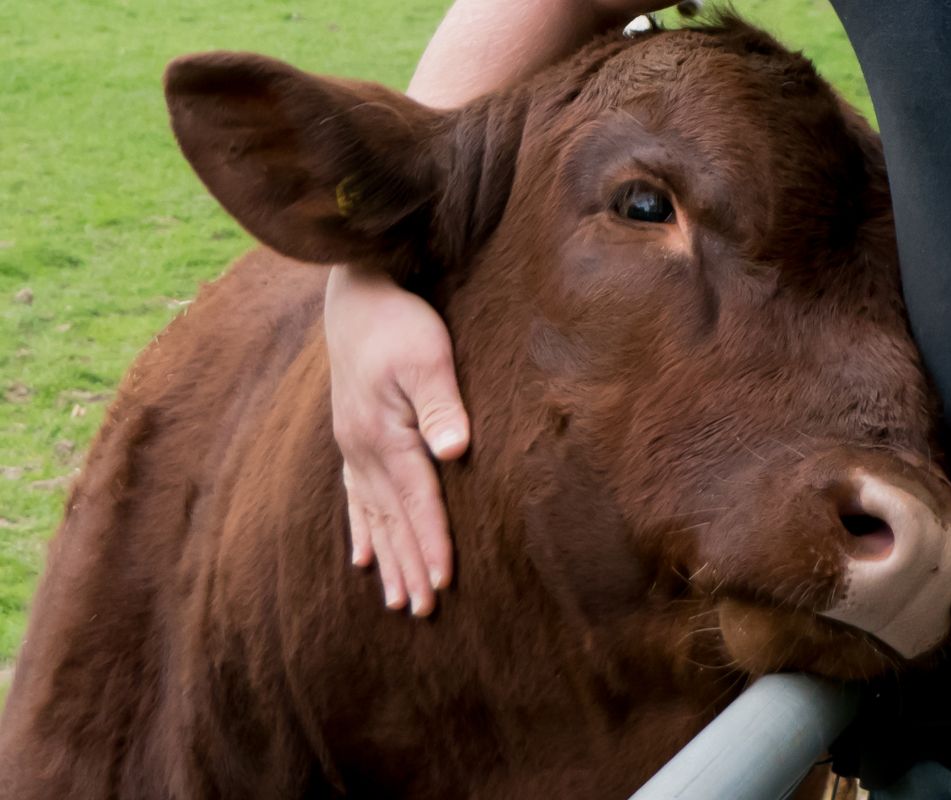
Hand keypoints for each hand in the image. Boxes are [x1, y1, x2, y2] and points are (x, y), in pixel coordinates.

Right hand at [325, 265, 468, 615]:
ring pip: (373, 516)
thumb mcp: (427, 355)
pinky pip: (355, 496)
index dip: (431, 542)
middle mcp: (364, 451)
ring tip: (394, 600)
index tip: (443, 583)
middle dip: (408, 566)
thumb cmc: (400, 324)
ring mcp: (354, 447)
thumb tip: (456, 449)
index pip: (417, 501)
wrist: (355, 298)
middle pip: (393, 520)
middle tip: (421, 611)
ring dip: (387, 558)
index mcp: (386, 436)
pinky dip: (361, 528)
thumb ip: (442, 403)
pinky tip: (360, 555)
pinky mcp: (353, 438)